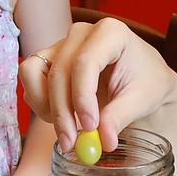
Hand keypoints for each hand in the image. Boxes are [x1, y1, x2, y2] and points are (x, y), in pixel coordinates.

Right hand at [20, 19, 176, 151]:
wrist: (141, 78)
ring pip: (34, 73)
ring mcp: (61, 44)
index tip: (90, 127)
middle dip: (62, 111)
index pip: (85, 62)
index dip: (82, 96)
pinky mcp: (48, 60)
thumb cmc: (146, 81)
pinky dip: (41, 104)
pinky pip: (30, 80)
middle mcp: (81, 33)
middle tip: (71, 142)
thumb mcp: (143, 99)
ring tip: (68, 128)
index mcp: (110, 32)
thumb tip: (103, 140)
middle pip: (58, 71)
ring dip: (46, 107)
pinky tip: (64, 117)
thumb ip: (121, 117)